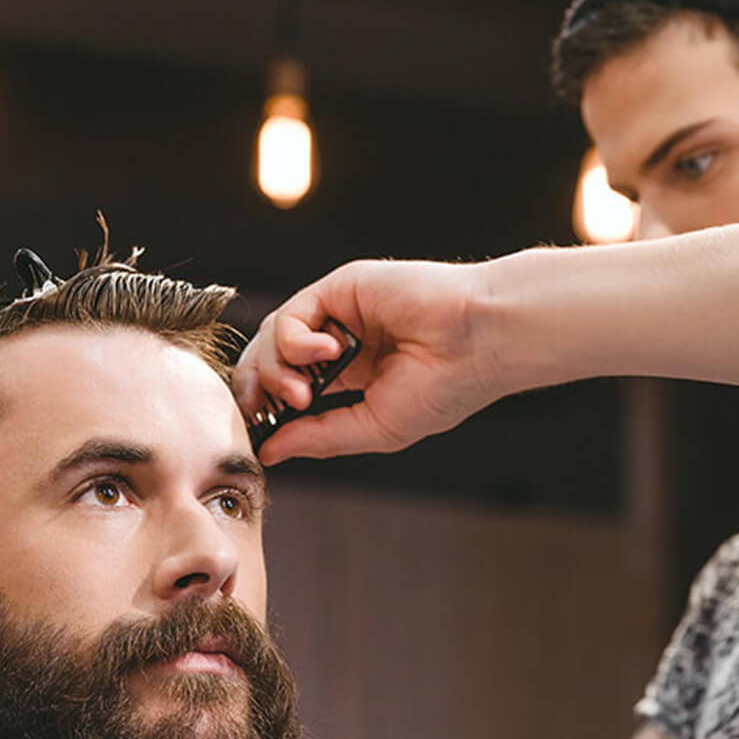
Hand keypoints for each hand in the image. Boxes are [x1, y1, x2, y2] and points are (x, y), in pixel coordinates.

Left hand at [234, 259, 504, 462]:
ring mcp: (339, 311)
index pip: (289, 386)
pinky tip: (325, 355)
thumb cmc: (445, 386)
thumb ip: (319, 437)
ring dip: (276, 371)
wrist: (480, 342)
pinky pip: (292, 313)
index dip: (265, 408)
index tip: (259, 434)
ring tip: (304, 394)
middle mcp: (341, 339)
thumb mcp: (374, 427)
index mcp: (353, 373)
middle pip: (271, 360)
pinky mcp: (340, 287)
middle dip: (259, 390)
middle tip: (267, 413)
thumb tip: (268, 451)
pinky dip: (294, 340)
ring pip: (273, 338)